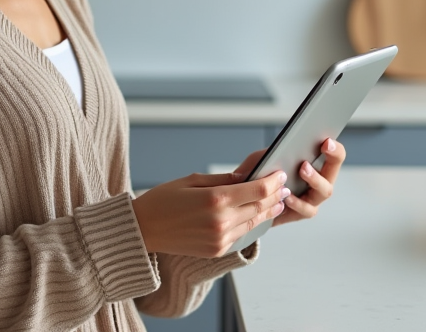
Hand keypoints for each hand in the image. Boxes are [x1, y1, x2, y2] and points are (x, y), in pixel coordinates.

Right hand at [131, 168, 289, 257]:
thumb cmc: (162, 201)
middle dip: (274, 196)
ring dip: (267, 211)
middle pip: (260, 207)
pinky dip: (251, 224)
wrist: (143, 230)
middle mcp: (221, 222)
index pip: (257, 190)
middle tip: (283, 187)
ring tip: (275, 201)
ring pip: (254, 223)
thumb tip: (246, 177)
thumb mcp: (191, 180)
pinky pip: (241, 235)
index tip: (279, 174)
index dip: (273, 182)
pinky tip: (255, 215)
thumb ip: (222, 180)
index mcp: (215, 199)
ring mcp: (220, 239)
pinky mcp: (217, 251)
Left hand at [245, 137, 343, 225]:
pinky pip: (306, 210)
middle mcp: (318, 181)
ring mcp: (313, 198)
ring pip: (324, 191)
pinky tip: (287, 197)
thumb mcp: (264, 158)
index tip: (327, 141)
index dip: (335, 148)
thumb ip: (275, 151)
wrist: (248, 199)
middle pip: (333, 171)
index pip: (334, 155)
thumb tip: (287, 144)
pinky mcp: (302, 213)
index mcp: (314, 164)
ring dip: (315, 179)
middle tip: (318, 148)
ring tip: (303, 169)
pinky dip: (298, 202)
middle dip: (332, 159)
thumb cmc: (260, 174)